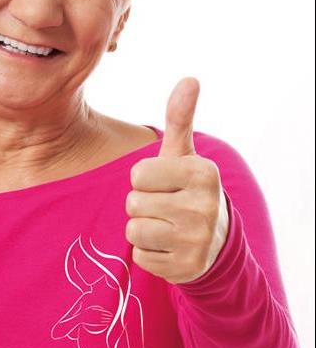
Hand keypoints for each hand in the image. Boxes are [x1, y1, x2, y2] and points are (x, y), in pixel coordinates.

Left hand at [125, 78, 229, 284]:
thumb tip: (189, 79)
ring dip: (142, 229)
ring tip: (164, 226)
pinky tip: (167, 247)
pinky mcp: (186, 268)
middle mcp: (204, 207)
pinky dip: (148, 252)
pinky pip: (140, 256)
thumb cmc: (187, 189)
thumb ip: (180, 118)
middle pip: (133, 203)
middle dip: (141, 204)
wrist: (214, 242)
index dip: (144, 179)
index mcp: (203, 174)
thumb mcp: (184, 154)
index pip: (139, 174)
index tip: (163, 183)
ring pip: (134, 230)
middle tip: (164, 207)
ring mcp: (196, 241)